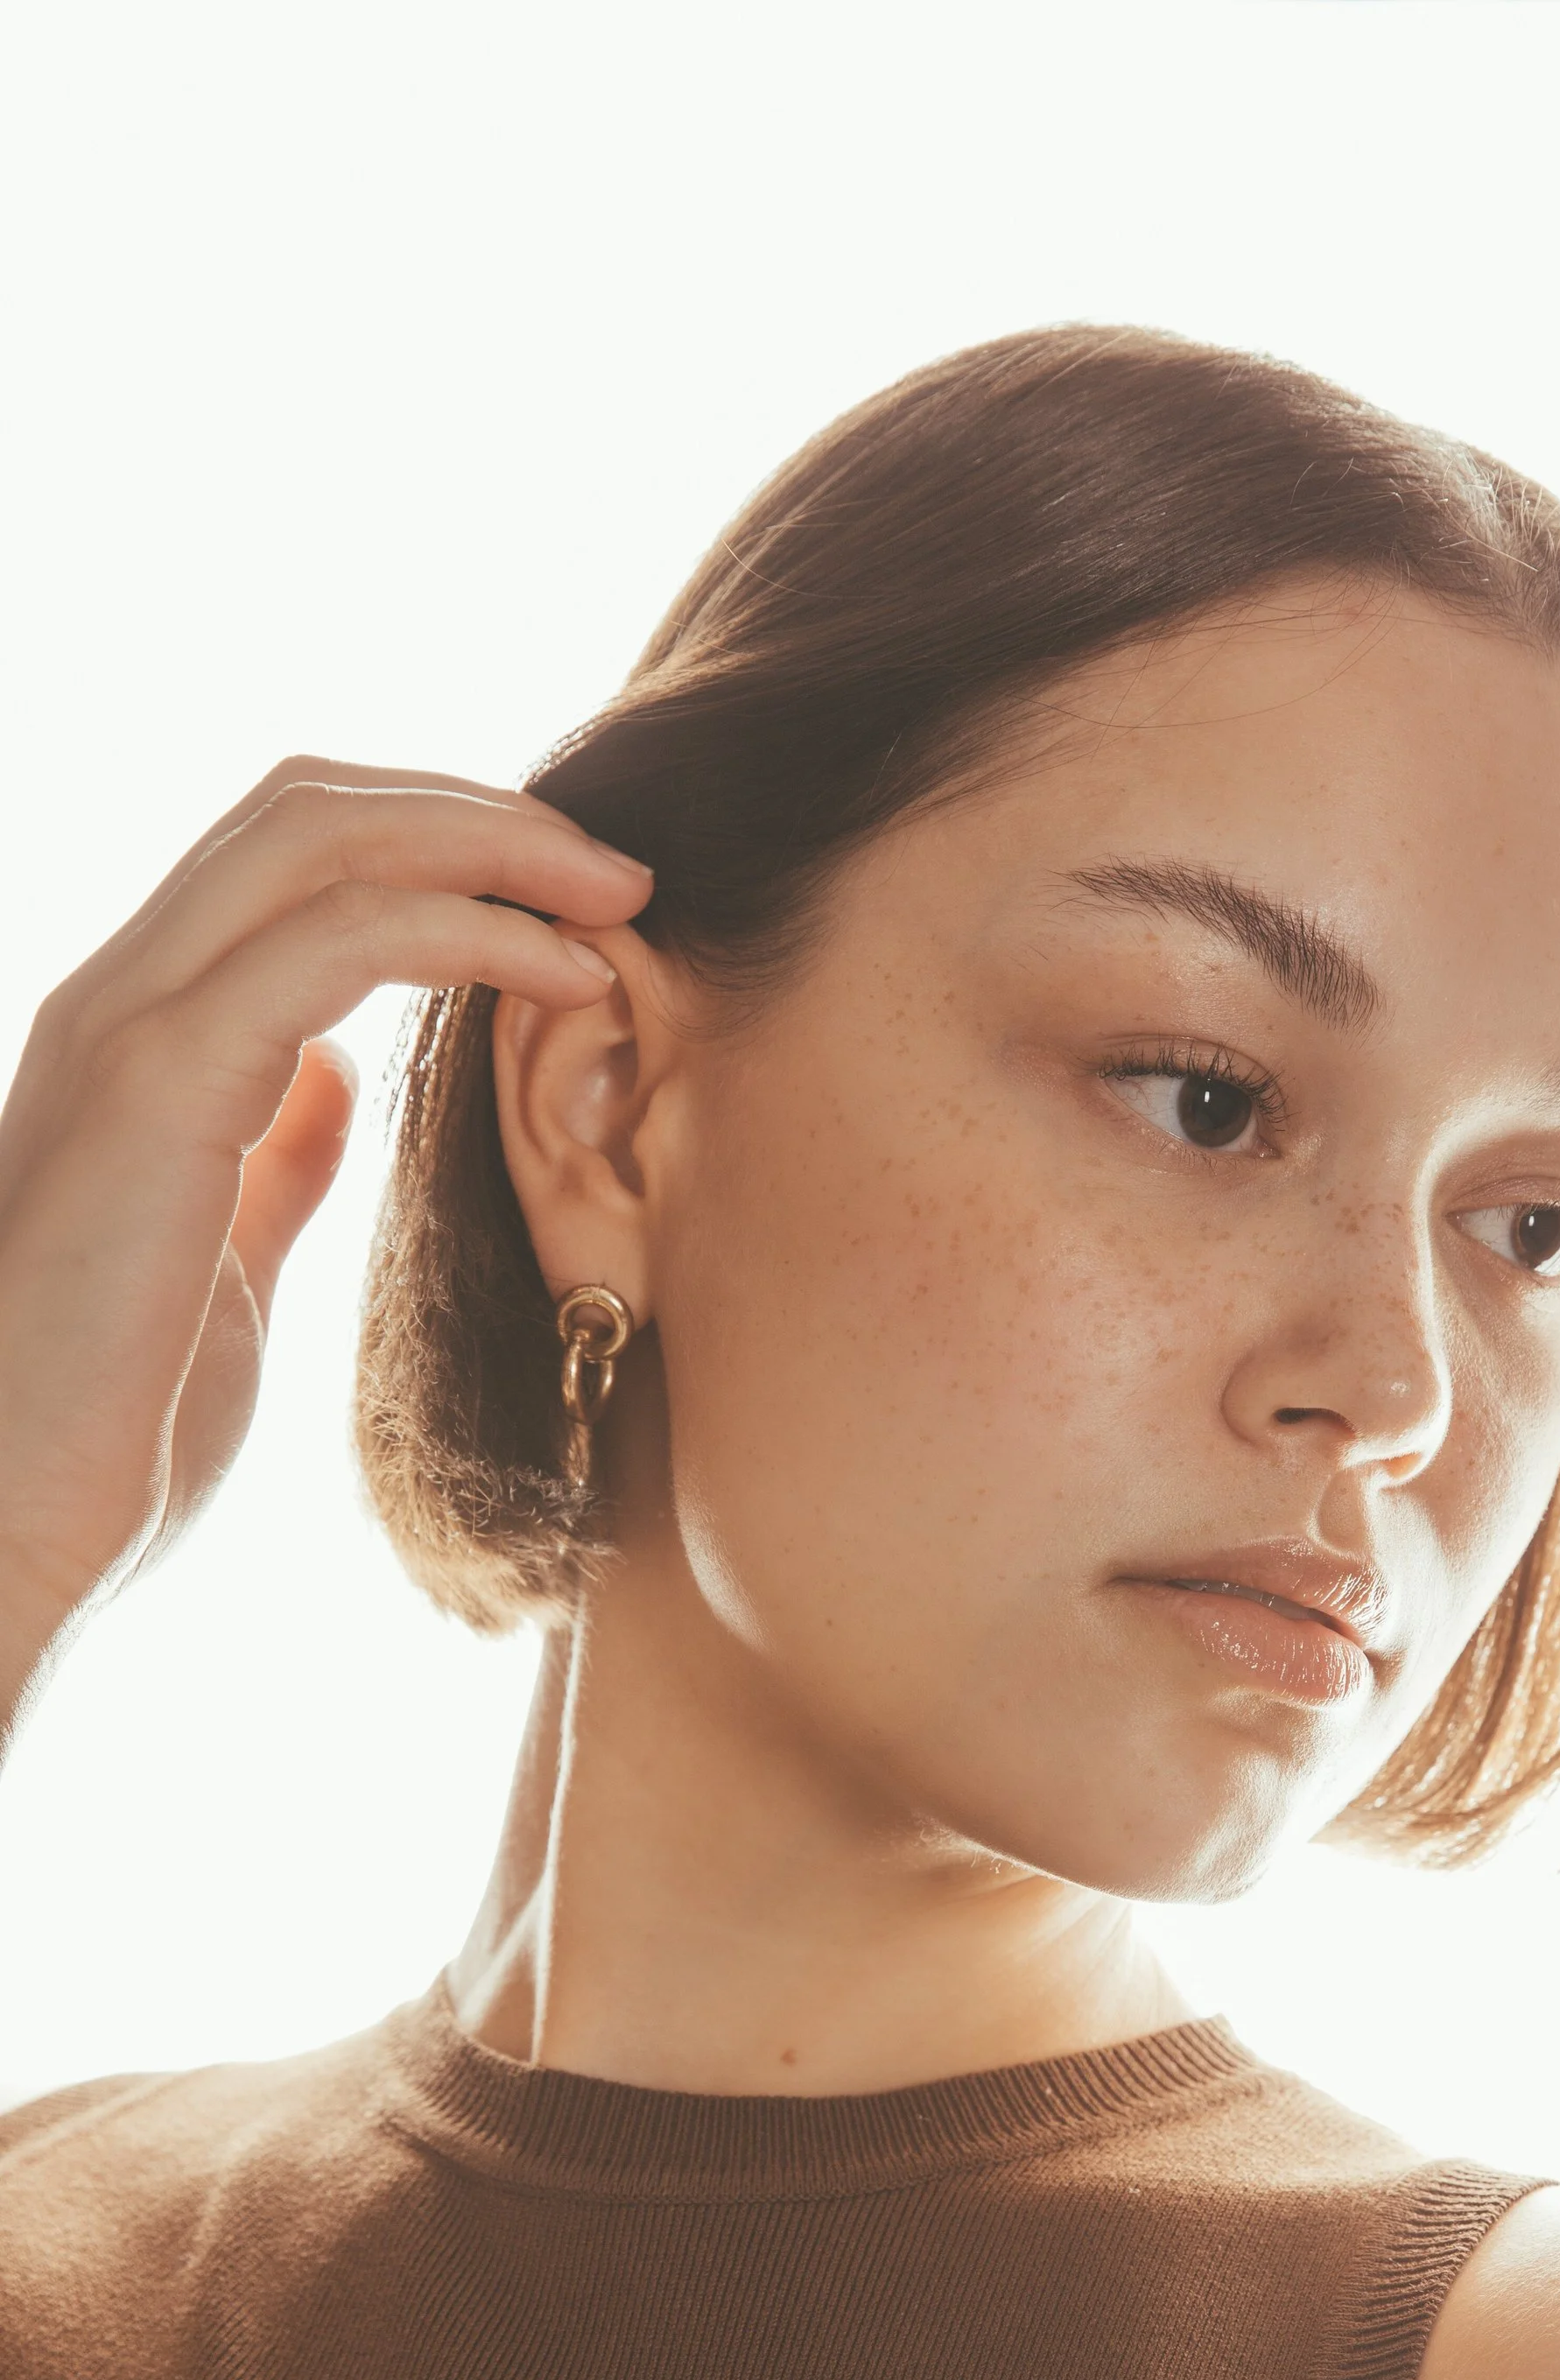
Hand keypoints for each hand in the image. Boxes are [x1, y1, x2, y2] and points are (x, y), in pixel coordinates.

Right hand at [0, 758, 650, 1732]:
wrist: (7, 1514)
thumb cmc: (109, 1422)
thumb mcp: (225, 1258)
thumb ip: (271, 1155)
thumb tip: (327, 1080)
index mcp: (140, 1033)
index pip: (287, 858)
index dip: (433, 846)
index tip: (567, 902)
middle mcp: (120, 997)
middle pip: (308, 808)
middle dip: (478, 813)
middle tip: (620, 870)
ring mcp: (128, 1027)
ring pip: (319, 838)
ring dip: (491, 846)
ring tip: (617, 895)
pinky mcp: (159, 1084)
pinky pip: (339, 943)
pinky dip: (470, 930)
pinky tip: (566, 977)